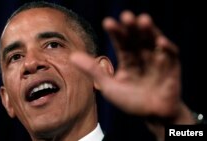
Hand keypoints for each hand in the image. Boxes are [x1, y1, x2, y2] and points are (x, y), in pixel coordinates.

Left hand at [70, 11, 191, 119]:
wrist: (153, 116)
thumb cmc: (131, 101)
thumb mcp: (109, 86)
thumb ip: (93, 70)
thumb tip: (72, 56)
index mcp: (128, 59)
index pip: (121, 42)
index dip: (116, 32)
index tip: (108, 22)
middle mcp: (141, 55)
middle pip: (137, 37)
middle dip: (132, 27)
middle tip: (126, 16)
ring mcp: (157, 59)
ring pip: (153, 40)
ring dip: (149, 30)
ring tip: (142, 20)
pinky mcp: (172, 66)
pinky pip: (171, 54)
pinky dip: (167, 48)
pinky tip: (159, 42)